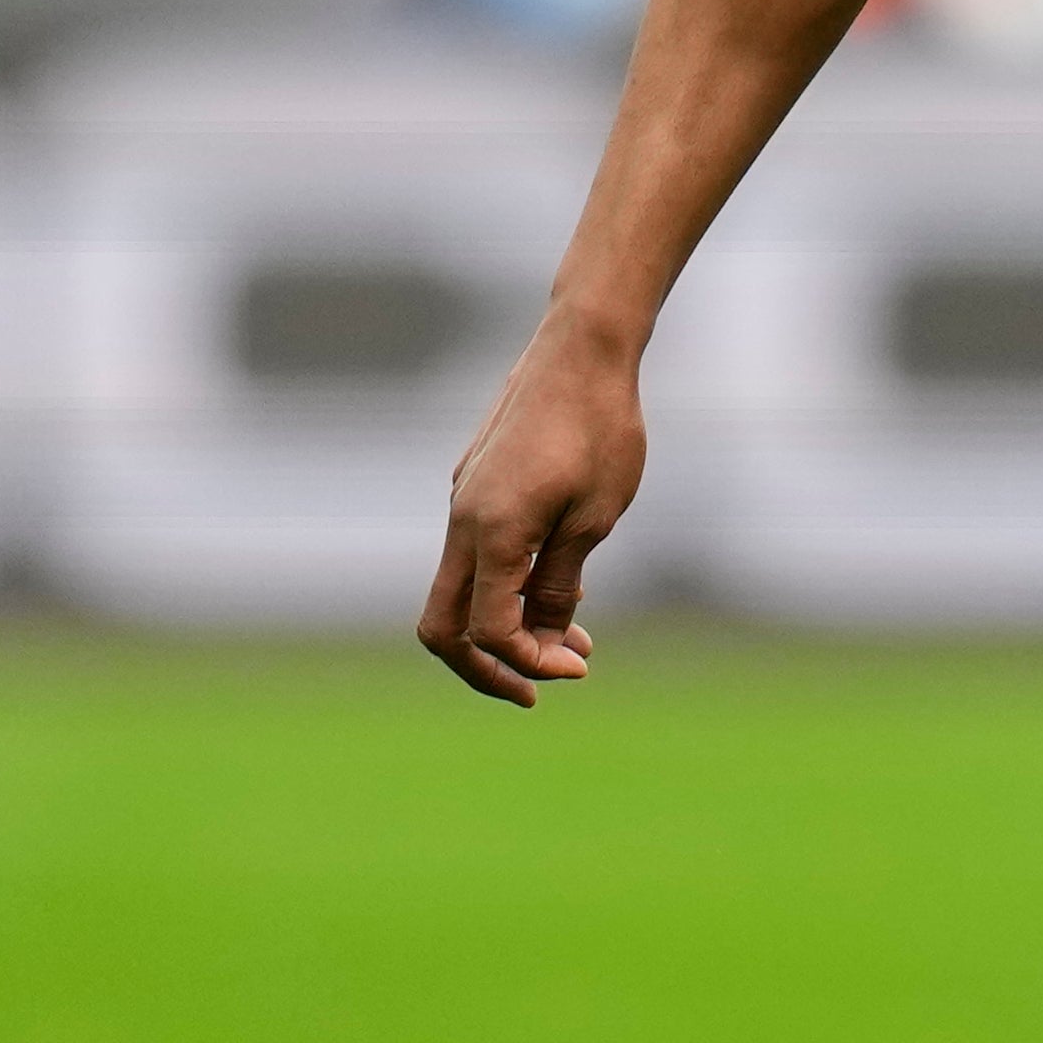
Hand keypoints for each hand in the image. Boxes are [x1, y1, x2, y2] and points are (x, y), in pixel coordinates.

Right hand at [422, 323, 646, 707]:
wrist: (582, 350)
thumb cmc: (600, 429)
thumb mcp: (594, 519)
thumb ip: (558, 584)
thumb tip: (539, 643)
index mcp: (489, 533)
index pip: (485, 630)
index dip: (526, 663)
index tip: (578, 670)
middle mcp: (461, 521)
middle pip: (442, 626)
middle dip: (487, 667)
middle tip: (541, 692)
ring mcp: (463, 502)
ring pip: (460, 591)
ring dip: (506, 628)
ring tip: (573, 644)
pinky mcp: (475, 486)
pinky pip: (476, 557)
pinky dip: (506, 588)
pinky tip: (559, 589)